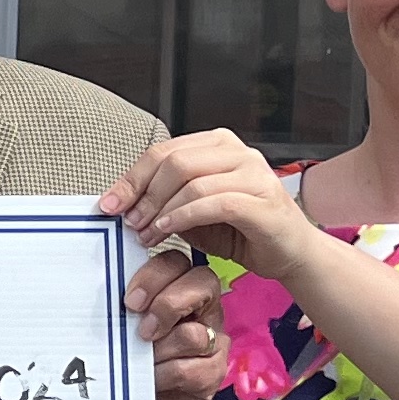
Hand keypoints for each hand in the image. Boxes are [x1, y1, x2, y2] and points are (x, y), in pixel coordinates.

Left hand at [98, 131, 308, 286]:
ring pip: (192, 181)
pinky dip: (184, 217)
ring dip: (161, 210)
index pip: (163, 152)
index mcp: (217, 145)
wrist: (290, 254)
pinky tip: (167, 230)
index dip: (131, 178)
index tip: (108, 204)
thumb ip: (163, 200)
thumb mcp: (191, 212)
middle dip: (143, 194)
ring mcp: (255, 174)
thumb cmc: (240, 231)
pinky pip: (215, 202)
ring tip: (146, 233)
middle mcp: (238, 153)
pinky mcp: (264, 201)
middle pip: (174, 162)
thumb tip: (121, 203)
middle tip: (129, 221)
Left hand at [125, 246, 230, 399]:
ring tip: (140, 359)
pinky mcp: (213, 372)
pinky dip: (163, 375)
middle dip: (166, 303)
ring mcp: (213, 339)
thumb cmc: (133, 355)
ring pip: (193, 333)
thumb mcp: (124, 326)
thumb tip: (97, 295)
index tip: (128, 301)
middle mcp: (203, 307)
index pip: (175, 262)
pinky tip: (149, 380)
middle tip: (141, 328)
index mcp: (177, 286)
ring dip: (159, 349)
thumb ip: (121, 308)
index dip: (153, 276)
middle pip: (201, 282)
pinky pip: (189, 369)